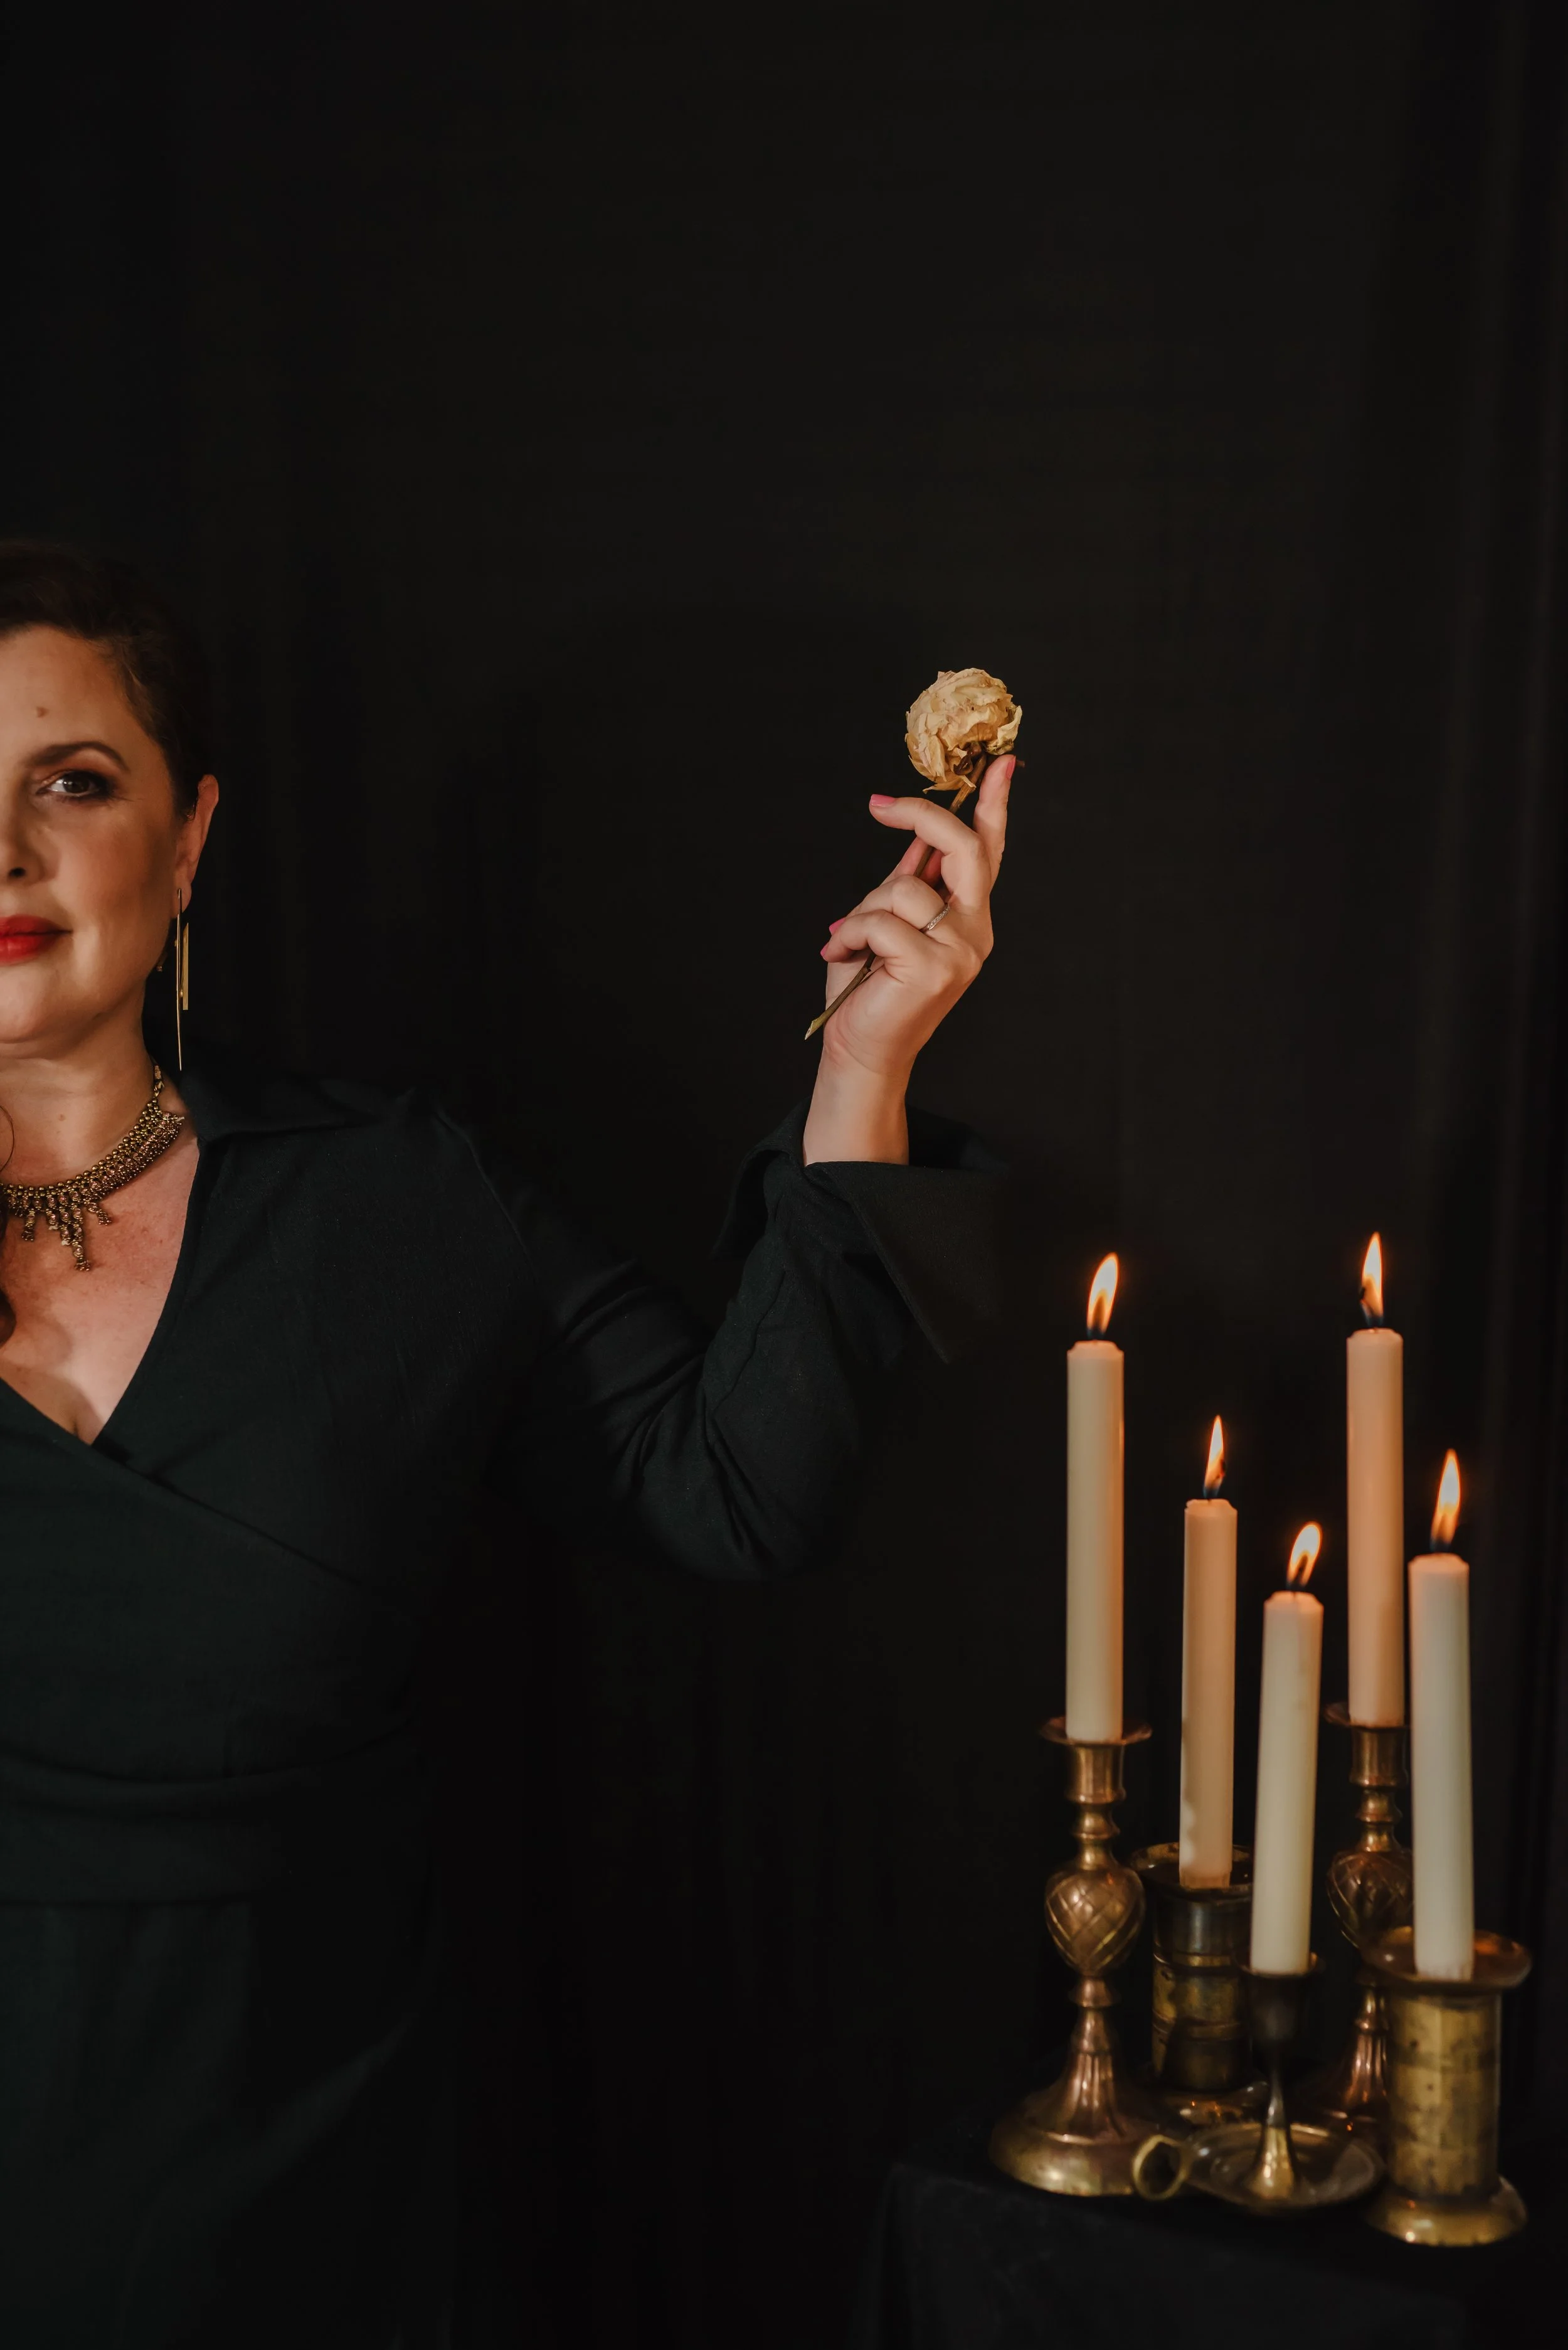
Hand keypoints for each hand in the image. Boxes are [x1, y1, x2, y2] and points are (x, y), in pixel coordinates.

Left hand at [802, 753, 1012, 1162]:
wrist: (861, 1050)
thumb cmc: (870, 988)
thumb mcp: (888, 921)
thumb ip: (910, 881)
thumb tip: (918, 836)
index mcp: (969, 915)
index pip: (988, 852)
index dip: (995, 805)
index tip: (1002, 761)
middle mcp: (976, 929)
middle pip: (963, 847)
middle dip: (922, 816)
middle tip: (880, 804)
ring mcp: (961, 950)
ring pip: (903, 887)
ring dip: (860, 912)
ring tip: (847, 946)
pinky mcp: (936, 968)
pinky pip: (881, 920)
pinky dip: (849, 935)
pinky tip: (842, 959)